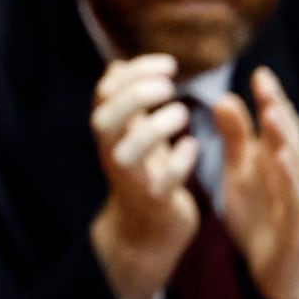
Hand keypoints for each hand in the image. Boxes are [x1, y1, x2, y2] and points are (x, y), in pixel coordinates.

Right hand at [86, 52, 201, 298]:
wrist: (147, 233)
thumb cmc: (144, 176)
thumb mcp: (132, 135)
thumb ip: (128, 103)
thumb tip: (117, 66)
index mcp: (110, 132)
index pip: (106, 92)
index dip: (133, 73)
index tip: (170, 65)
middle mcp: (114, 154)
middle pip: (105, 119)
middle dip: (135, 96)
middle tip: (170, 86)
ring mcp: (132, 180)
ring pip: (129, 152)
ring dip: (156, 127)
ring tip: (184, 114)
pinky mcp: (155, 202)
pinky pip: (162, 182)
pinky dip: (179, 161)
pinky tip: (193, 146)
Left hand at [214, 71, 298, 298]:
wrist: (280, 270)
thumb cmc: (262, 217)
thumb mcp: (242, 174)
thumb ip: (236, 139)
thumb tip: (223, 98)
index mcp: (278, 161)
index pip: (277, 125)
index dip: (270, 99)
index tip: (259, 73)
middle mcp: (294, 175)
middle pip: (289, 139)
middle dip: (279, 110)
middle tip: (266, 84)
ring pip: (297, 164)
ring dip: (286, 139)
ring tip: (273, 113)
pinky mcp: (298, 226)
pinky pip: (295, 199)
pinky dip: (291, 178)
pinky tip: (283, 159)